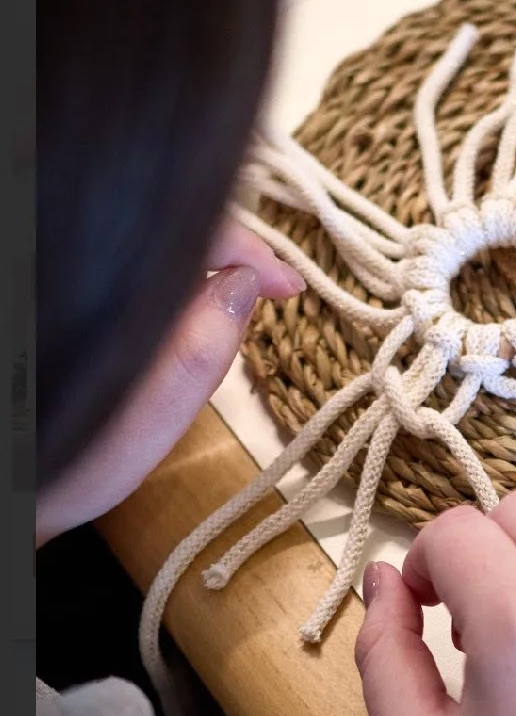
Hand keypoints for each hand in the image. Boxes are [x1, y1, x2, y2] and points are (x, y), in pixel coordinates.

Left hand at [35, 220, 303, 544]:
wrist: (16, 488)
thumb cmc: (69, 468)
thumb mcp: (141, 424)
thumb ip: (195, 353)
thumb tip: (245, 281)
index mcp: (96, 286)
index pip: (187, 227)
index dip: (249, 249)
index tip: (289, 288)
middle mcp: (80, 263)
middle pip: (173, 234)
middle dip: (230, 261)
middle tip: (271, 297)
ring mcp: (74, 280)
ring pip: (156, 256)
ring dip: (203, 276)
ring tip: (232, 315)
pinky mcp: (73, 296)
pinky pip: (134, 276)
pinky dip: (173, 288)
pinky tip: (186, 320)